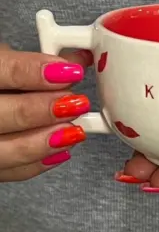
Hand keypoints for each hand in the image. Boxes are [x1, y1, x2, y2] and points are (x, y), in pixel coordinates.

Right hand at [0, 44, 91, 181]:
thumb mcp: (5, 61)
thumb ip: (38, 62)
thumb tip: (78, 60)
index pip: (4, 71)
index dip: (37, 73)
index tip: (71, 72)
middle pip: (3, 115)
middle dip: (44, 110)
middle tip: (75, 104)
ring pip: (3, 150)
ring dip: (43, 142)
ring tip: (72, 131)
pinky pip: (7, 171)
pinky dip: (36, 163)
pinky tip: (61, 150)